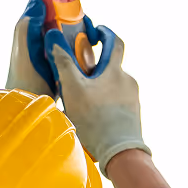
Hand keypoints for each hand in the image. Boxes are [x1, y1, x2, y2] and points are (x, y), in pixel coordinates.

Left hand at [5, 0, 89, 96]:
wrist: (30, 104)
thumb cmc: (23, 78)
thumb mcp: (24, 47)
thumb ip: (28, 23)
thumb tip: (40, 2)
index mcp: (32, 23)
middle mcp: (43, 31)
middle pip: (66, 11)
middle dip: (81, 13)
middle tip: (89, 27)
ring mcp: (55, 45)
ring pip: (75, 28)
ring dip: (87, 31)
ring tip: (93, 42)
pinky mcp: (64, 59)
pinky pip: (80, 45)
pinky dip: (88, 46)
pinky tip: (92, 54)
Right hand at [49, 28, 150, 173]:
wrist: (121, 154)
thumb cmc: (97, 121)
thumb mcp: (73, 89)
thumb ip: (63, 63)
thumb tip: (53, 39)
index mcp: (116, 72)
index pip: (114, 41)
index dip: (104, 32)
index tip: (94, 32)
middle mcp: (128, 82)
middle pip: (111, 67)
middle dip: (94, 67)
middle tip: (78, 74)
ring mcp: (133, 100)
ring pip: (113, 86)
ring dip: (98, 88)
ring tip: (81, 101)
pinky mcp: (133, 116)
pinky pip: (117, 103)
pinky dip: (105, 103)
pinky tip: (93, 117)